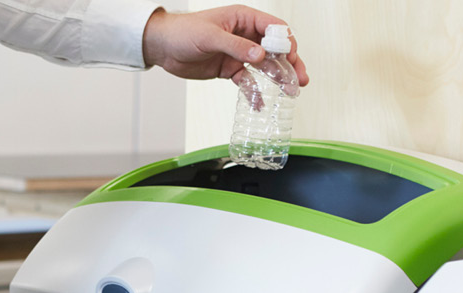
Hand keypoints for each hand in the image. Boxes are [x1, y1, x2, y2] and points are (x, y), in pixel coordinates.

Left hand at [142, 5, 309, 84]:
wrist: (162, 47)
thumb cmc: (183, 31)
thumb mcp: (210, 36)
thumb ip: (236, 46)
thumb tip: (261, 55)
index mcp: (243, 19)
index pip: (273, 28)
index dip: (285, 41)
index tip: (291, 57)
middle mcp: (244, 35)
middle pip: (275, 49)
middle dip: (289, 63)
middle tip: (300, 79)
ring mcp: (238, 53)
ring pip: (265, 66)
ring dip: (277, 78)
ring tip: (290, 91)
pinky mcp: (229, 69)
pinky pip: (247, 81)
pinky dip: (254, 92)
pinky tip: (260, 104)